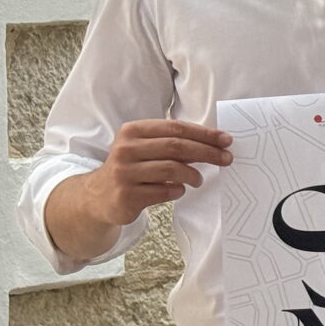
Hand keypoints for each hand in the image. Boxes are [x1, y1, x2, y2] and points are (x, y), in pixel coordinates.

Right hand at [82, 120, 232, 225]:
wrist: (98, 197)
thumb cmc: (131, 168)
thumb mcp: (144, 148)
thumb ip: (171, 142)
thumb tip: (213, 142)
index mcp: (132, 131)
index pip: (175, 127)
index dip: (204, 133)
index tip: (226, 140)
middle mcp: (126, 149)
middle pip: (176, 147)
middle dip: (207, 152)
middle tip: (226, 159)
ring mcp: (124, 173)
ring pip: (171, 169)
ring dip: (193, 175)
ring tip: (198, 179)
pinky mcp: (127, 196)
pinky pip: (163, 191)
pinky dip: (177, 190)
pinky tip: (179, 190)